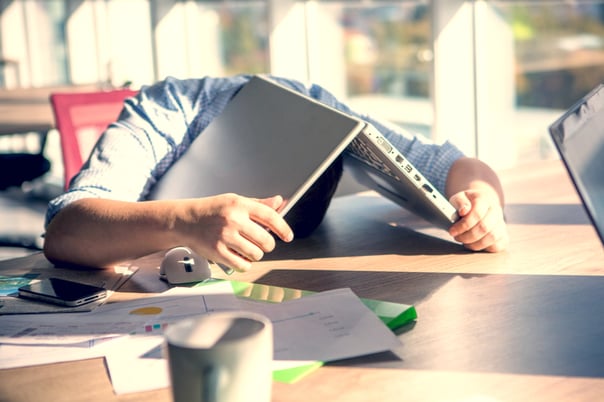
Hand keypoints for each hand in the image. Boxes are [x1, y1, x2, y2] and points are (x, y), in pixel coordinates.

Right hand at [178, 194, 293, 271]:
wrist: (185, 220)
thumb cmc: (212, 210)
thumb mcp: (235, 201)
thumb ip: (258, 204)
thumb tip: (280, 203)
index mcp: (239, 204)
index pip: (270, 216)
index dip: (283, 228)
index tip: (288, 236)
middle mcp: (233, 220)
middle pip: (266, 240)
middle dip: (268, 245)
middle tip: (262, 243)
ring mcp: (225, 237)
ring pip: (256, 254)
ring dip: (256, 254)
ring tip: (246, 248)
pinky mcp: (218, 252)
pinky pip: (243, 265)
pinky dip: (245, 263)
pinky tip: (239, 256)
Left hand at [448, 189, 507, 251]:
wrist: (480, 205)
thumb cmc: (466, 204)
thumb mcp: (458, 198)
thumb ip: (459, 202)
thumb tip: (463, 211)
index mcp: (484, 200)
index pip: (477, 214)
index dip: (463, 225)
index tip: (452, 231)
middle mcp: (495, 211)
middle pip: (484, 227)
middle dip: (467, 236)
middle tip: (457, 238)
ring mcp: (501, 223)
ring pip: (492, 238)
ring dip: (475, 244)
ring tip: (465, 242)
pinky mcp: (503, 235)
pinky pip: (498, 246)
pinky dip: (485, 248)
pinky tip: (475, 244)